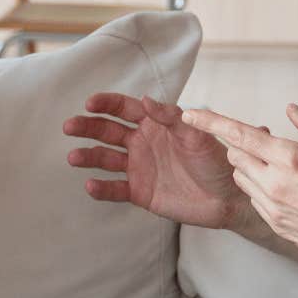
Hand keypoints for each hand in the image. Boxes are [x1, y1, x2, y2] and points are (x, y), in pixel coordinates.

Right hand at [63, 92, 263, 229]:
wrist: (228, 198)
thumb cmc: (216, 161)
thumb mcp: (197, 134)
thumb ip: (171, 117)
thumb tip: (144, 99)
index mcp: (155, 124)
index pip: (124, 109)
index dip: (106, 104)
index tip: (90, 103)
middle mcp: (142, 143)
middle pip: (107, 132)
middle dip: (87, 127)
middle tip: (70, 126)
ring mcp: (139, 168)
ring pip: (106, 159)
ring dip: (88, 156)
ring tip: (74, 157)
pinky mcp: (140, 192)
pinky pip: (115, 189)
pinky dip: (102, 188)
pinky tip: (90, 186)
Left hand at [181, 102, 297, 273]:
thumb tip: (291, 109)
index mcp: (291, 158)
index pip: (239, 134)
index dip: (210, 122)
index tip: (190, 113)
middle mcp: (274, 182)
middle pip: (235, 154)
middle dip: (243, 145)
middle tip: (268, 146)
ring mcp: (270, 205)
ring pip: (240, 176)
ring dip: (249, 166)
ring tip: (280, 169)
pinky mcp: (271, 222)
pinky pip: (252, 196)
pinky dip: (259, 186)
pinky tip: (286, 190)